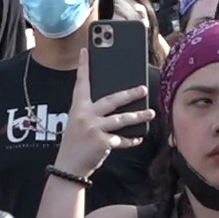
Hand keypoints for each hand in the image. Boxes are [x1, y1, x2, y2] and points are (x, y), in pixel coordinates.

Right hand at [52, 49, 154, 177]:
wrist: (68, 167)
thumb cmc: (75, 142)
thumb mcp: (78, 122)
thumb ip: (91, 111)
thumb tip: (116, 101)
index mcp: (78, 107)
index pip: (81, 83)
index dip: (83, 66)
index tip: (86, 51)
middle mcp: (85, 116)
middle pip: (111, 100)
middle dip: (129, 94)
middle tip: (143, 89)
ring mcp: (93, 129)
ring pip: (121, 119)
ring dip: (138, 116)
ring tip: (150, 113)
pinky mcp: (102, 142)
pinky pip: (121, 139)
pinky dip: (131, 140)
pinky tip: (138, 138)